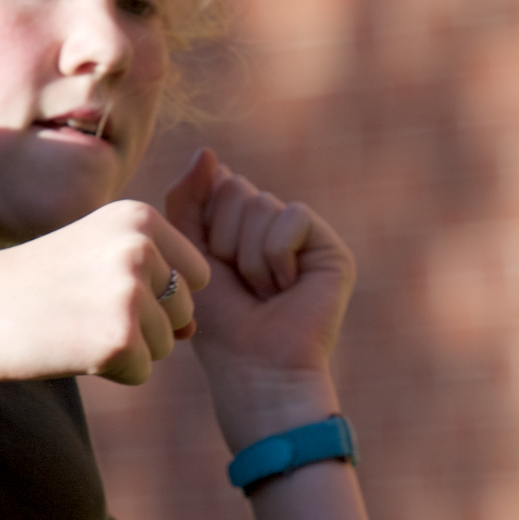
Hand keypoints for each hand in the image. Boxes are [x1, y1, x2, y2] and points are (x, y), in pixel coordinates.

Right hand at [0, 201, 207, 386]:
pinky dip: (109, 373)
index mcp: (140, 217)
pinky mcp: (120, 338)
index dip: (155, 295)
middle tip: (81, 310)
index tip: (101, 287)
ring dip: (125, 348)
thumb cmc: (31, 286)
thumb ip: (155, 285)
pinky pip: (141, 373)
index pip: (195, 275)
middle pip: (184, 312)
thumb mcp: (96, 259)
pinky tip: (69, 348)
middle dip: (143, 324)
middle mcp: (142, 247)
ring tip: (73, 325)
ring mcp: (132, 292)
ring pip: (166, 345)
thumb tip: (196, 330)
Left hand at [163, 148, 355, 438]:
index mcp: (243, 225)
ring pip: (260, 204)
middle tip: (242, 285)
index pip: (218, 186)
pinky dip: (275, 257)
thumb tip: (207, 152)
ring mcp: (305, 236)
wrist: (256, 367)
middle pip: (235, 189)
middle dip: (224, 240)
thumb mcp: (190, 254)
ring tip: (264, 293)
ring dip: (248, 257)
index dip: (207, 229)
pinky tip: (286, 288)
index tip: (215, 272)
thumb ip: (187, 201)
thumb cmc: (222, 323)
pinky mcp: (330, 249)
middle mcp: (275, 225)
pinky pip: (291, 217)